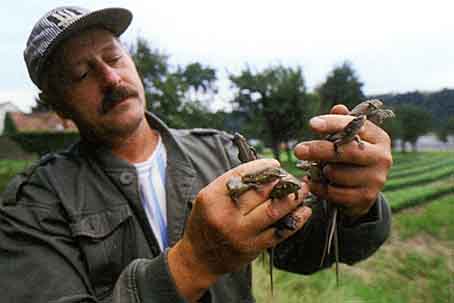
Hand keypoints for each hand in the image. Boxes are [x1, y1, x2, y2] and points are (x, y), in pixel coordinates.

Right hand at [168, 158, 310, 301]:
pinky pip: (279, 231)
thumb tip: (264, 169)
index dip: (262, 167)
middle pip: (260, 191)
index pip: (242, 175)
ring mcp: (240, 232)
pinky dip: (296, 220)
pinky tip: (304, 211)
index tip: (274, 164)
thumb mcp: (208, 198)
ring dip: (292, 198)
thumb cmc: (206, 222)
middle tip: (290, 177)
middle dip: (280, 180)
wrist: (199, 257)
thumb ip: (231, 184)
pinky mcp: (253, 247)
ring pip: (273, 210)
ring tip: (302, 190)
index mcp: (212, 198)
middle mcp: (226, 214)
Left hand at [294, 104, 392, 217]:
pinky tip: (313, 183)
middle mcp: (382, 157)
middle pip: (346, 151)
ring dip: (321, 171)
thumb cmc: (351, 157)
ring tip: (316, 169)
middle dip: (319, 149)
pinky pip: (335, 192)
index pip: (354, 126)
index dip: (332, 124)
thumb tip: (338, 108)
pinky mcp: (367, 197)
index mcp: (378, 137)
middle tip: (298, 150)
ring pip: (338, 173)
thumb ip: (341, 124)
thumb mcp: (348, 139)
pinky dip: (320, 188)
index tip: (311, 124)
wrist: (363, 191)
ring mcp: (376, 179)